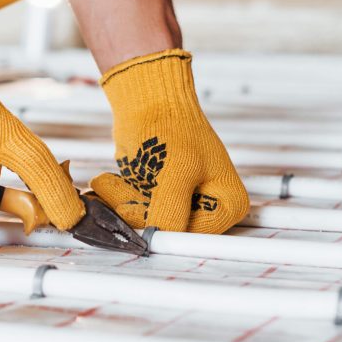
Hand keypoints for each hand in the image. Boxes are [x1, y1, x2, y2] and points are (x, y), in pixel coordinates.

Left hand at [90, 50, 249, 233]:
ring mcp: (185, 205)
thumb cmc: (169, 126)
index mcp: (229, 206)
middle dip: (137, 213)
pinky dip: (120, 200)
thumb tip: (157, 243)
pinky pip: (137, 214)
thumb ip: (169, 214)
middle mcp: (211, 210)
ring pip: (148, 225)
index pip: (192, 237)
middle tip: (119, 188)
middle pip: (169, 232)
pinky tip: (113, 181)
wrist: (148, 98)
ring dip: (122, 205)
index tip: (136, 219)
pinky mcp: (162, 199)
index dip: (162, 231)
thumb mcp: (174, 175)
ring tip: (112, 181)